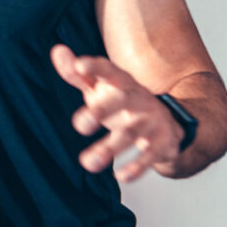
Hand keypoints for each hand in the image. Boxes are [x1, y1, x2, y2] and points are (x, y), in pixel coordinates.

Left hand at [51, 44, 183, 182]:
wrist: (170, 122)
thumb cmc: (122, 101)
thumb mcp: (100, 86)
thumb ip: (77, 74)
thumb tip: (57, 50)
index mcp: (121, 82)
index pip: (108, 70)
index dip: (94, 67)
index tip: (79, 66)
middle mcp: (138, 99)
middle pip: (121, 101)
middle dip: (101, 111)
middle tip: (79, 124)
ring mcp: (152, 121)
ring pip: (131, 134)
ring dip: (110, 148)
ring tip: (88, 162)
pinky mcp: (164, 143)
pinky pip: (151, 156)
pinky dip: (137, 167)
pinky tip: (121, 176)